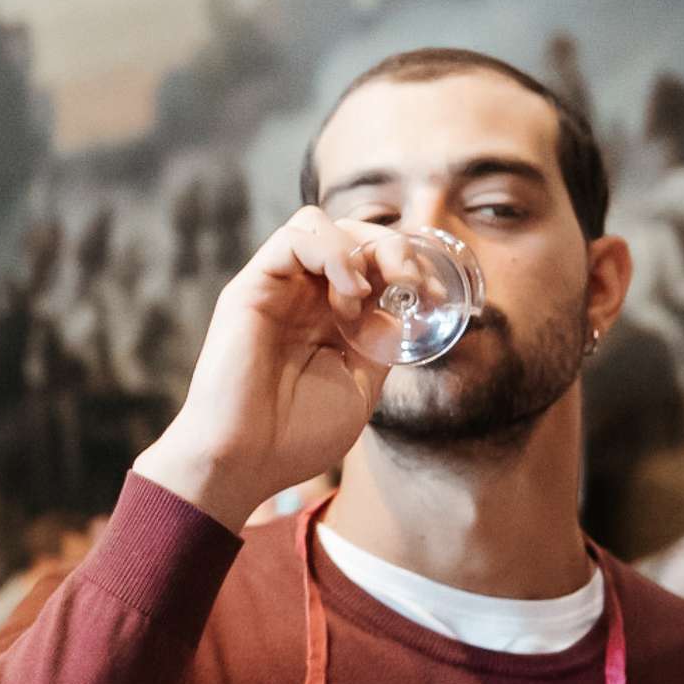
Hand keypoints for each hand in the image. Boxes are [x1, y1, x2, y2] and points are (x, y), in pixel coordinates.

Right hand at [134, 206, 391, 531]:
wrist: (244, 460)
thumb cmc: (295, 436)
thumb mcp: (361, 385)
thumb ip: (381, 342)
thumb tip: (406, 306)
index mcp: (329, 319)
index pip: (371, 261)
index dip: (411, 266)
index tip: (439, 297)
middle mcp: (302, 296)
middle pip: (352, 233)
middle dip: (395, 248)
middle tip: (414, 284)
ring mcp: (276, 288)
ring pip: (320, 222)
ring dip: (361, 247)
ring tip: (367, 295)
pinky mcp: (251, 287)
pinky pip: (294, 237)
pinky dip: (332, 252)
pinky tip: (348, 292)